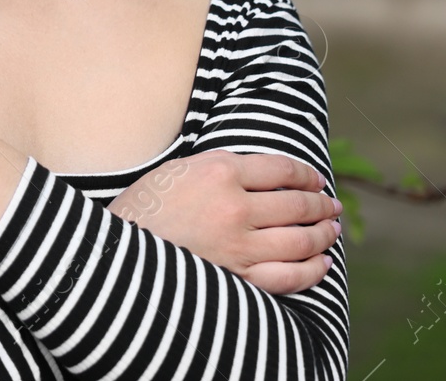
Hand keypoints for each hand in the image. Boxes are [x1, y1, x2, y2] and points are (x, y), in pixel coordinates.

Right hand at [108, 149, 340, 294]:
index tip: (316, 180)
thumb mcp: (177, 170)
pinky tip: (321, 264)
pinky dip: (313, 270)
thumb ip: (219, 168)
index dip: (307, 175)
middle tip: (331, 206)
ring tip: (331, 231)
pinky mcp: (239, 277)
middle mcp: (235, 206)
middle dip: (321, 205)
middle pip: (298, 204)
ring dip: (324, 235)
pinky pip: (291, 276)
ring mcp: (239, 245)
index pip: (282, 169)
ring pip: (302, 240)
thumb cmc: (143, 208)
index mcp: (219, 170)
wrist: (114, 252)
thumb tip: (262, 174)